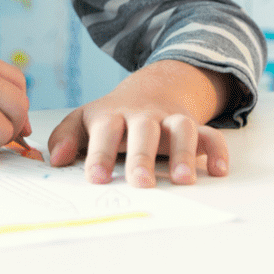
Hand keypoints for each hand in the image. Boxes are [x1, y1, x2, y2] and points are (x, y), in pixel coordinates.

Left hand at [47, 60, 232, 186]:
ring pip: (181, 128)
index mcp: (111, 115)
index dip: (100, 153)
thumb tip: (56, 160)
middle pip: (144, 129)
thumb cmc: (111, 117)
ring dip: (184, 152)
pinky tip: (218, 170)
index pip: (105, 130)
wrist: (150, 89)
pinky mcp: (193, 126)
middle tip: (141, 183)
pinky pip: (211, 134)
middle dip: (143, 156)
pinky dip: (217, 150)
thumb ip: (65, 137)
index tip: (96, 178)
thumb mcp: (83, 120)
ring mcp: (170, 119)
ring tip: (183, 180)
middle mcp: (143, 116)